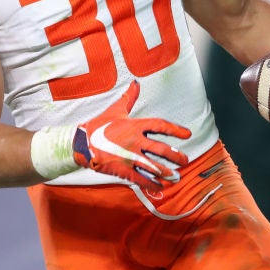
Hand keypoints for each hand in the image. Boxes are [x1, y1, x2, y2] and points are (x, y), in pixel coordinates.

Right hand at [72, 81, 191, 189]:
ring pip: (154, 167)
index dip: (175, 130)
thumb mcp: (115, 110)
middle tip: (185, 160)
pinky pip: (141, 179)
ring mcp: (129, 156)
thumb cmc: (99, 125)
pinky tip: (159, 187)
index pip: (160, 125)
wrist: (81, 142)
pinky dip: (152, 184)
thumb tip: (136, 82)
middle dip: (176, 156)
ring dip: (168, 173)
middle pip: (162, 149)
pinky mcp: (123, 169)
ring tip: (176, 177)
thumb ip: (129, 97)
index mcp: (134, 125)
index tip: (188, 134)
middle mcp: (135, 141)